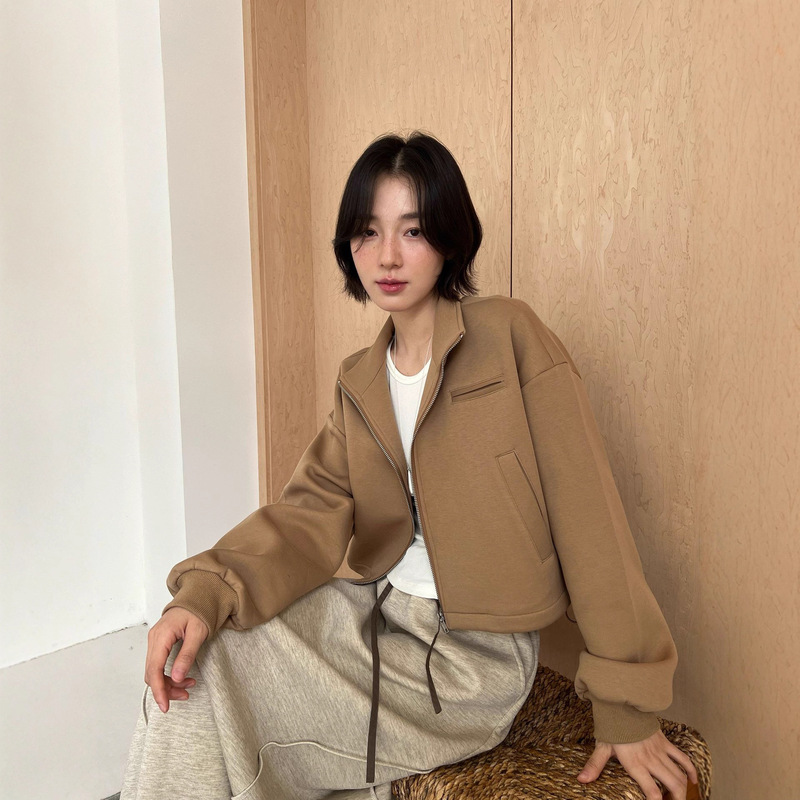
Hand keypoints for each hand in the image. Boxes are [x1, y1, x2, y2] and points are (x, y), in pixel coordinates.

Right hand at [144, 607, 208, 712]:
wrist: (198, 597)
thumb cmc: (199, 611)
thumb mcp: (198, 633)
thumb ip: (187, 654)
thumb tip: (177, 677)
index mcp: (162, 636)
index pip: (154, 669)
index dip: (159, 690)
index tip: (165, 706)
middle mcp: (154, 639)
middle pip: (152, 673)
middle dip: (167, 689)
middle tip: (186, 695)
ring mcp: (155, 641)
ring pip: (155, 671)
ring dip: (169, 683)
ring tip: (188, 687)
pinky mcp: (159, 644)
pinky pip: (159, 664)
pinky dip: (168, 674)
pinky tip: (183, 678)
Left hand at [577, 729, 698, 798]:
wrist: (622, 703)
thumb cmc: (612, 727)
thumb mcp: (602, 747)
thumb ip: (594, 765)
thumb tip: (581, 779)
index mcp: (635, 764)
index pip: (652, 792)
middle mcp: (651, 760)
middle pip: (673, 786)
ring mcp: (660, 751)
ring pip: (679, 775)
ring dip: (684, 790)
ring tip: (679, 798)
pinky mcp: (665, 743)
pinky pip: (683, 758)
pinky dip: (691, 770)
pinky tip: (693, 781)